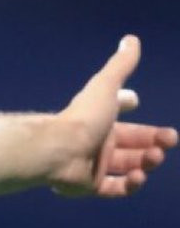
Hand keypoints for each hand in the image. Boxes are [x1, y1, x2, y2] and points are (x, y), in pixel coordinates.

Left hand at [51, 35, 175, 196]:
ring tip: (154, 157)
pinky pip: (114, 188)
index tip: (136, 100)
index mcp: (98, 118)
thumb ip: (121, 65)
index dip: (127, 105)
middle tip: (169, 139)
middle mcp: (96, 141)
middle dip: (153, 140)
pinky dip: (129, 184)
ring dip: (146, 161)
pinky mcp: (89, 186)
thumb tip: (131, 39)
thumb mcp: (105, 87)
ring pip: (127, 165)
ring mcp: (92, 164)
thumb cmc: (83, 117)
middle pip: (131, 143)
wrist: (59, 149)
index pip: (117, 110)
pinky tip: (137, 176)